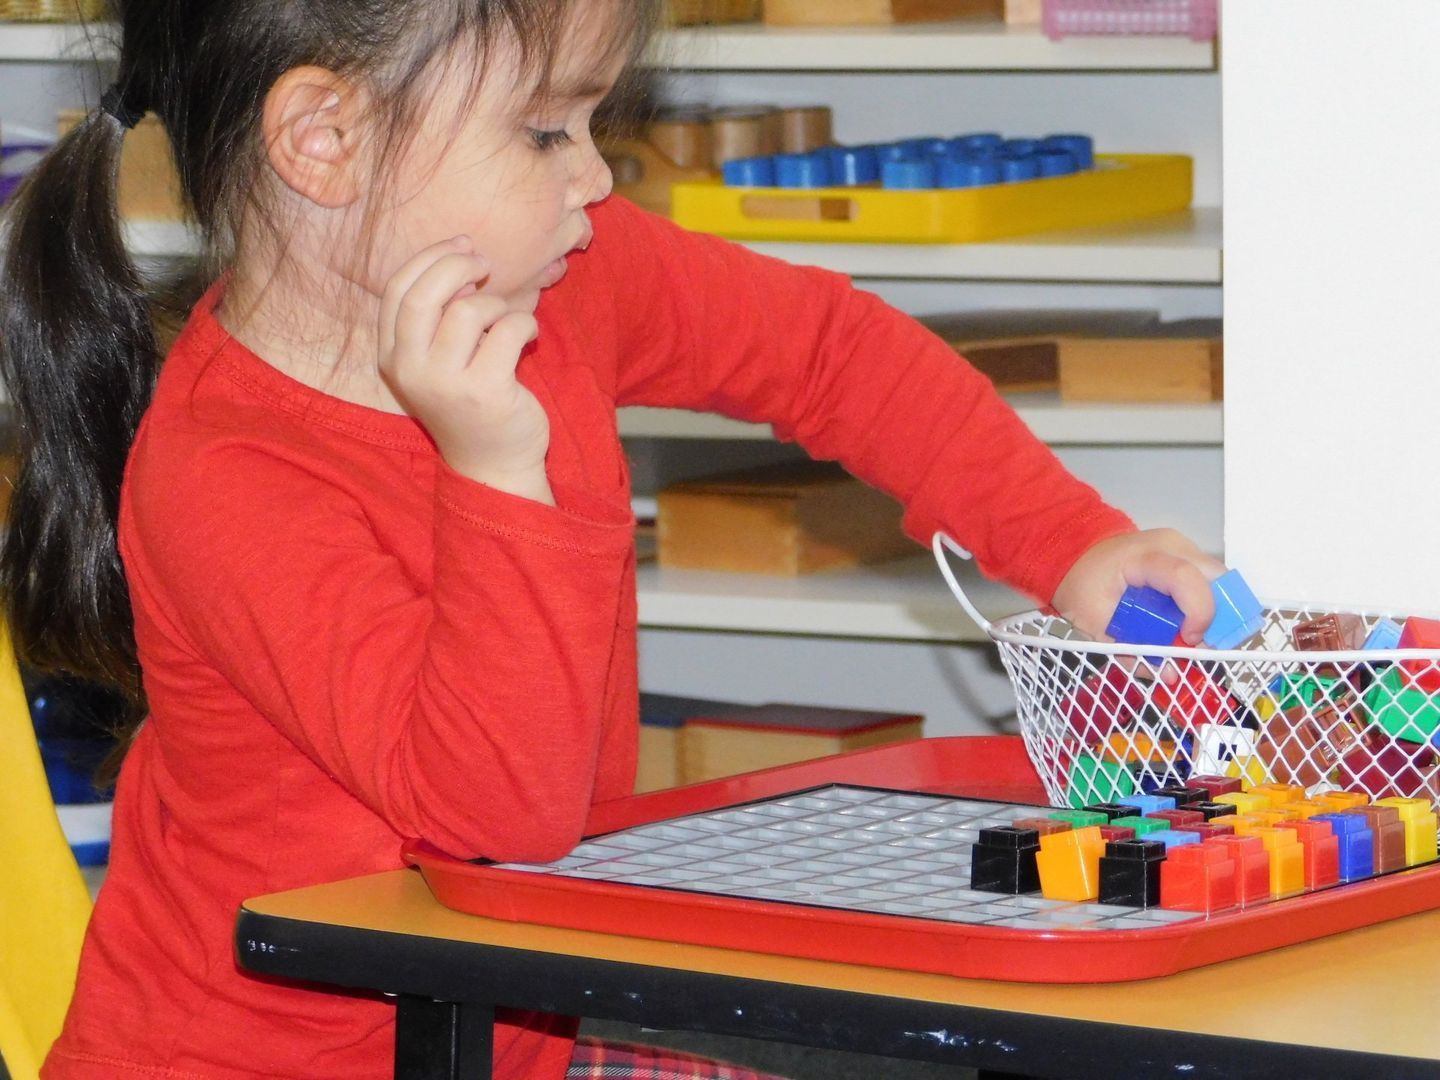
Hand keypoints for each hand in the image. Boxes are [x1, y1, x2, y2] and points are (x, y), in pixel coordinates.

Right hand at [379, 236, 551, 503]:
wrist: (493, 464)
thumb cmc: (469, 400)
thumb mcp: (440, 358)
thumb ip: (441, 312)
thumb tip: (463, 252)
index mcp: (391, 356)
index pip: (396, 288)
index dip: (430, 257)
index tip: (462, 246)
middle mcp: (410, 369)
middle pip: (425, 294)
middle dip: (459, 265)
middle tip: (485, 265)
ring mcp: (446, 383)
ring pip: (469, 310)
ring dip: (497, 303)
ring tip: (507, 318)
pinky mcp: (485, 391)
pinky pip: (509, 330)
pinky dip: (525, 323)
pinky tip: (528, 336)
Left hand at [1052, 528, 1227, 643]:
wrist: (1077, 559)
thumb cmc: (1084, 588)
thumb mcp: (1096, 626)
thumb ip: (1131, 652)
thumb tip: (1170, 675)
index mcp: (1141, 557)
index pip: (1184, 577)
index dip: (1199, 612)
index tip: (1192, 640)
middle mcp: (1169, 544)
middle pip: (1215, 577)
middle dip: (1217, 615)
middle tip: (1199, 641)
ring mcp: (1182, 546)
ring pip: (1219, 579)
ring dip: (1214, 610)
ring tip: (1190, 632)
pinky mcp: (1187, 553)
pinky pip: (1211, 579)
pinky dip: (1206, 603)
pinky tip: (1187, 619)